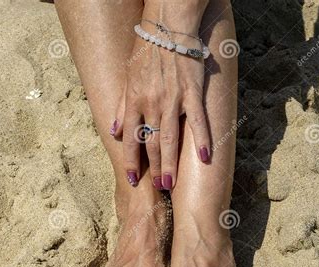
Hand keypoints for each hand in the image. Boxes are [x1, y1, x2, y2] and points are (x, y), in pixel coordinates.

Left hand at [111, 0, 210, 189]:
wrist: (166, 27)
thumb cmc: (146, 52)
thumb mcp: (127, 78)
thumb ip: (121, 107)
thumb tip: (113, 130)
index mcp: (134, 101)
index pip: (130, 139)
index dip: (131, 161)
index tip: (132, 179)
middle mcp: (151, 105)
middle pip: (151, 144)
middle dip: (153, 168)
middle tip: (157, 188)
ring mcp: (173, 101)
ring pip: (170, 139)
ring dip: (170, 164)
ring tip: (170, 185)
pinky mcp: (192, 94)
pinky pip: (198, 121)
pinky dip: (202, 139)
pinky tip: (205, 157)